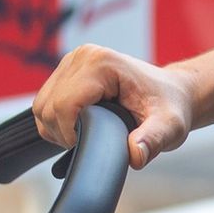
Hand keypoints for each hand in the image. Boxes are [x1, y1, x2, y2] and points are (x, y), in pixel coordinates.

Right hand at [32, 45, 194, 169]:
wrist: (171, 94)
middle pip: (48, 106)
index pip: (64, 105)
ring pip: (42, 106)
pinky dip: (56, 122)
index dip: (72, 134)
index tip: (93, 144)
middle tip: (93, 142)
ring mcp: (72, 61)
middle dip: (65, 133)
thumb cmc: (169, 107)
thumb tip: (134, 155)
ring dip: (58, 129)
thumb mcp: (169, 127)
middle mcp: (82, 56)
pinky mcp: (66, 71)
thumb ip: (153, 140)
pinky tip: (80, 126)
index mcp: (101, 63)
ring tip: (87, 135)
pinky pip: (44, 103)